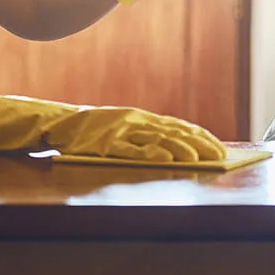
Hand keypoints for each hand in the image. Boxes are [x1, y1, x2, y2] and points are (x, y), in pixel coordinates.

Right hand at [0, 95, 225, 161]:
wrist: (55, 122)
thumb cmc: (90, 131)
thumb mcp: (118, 127)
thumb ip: (141, 134)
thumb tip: (174, 146)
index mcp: (138, 116)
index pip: (176, 125)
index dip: (198, 135)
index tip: (217, 146)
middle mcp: (134, 120)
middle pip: (173, 131)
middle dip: (198, 143)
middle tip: (220, 155)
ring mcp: (120, 130)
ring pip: (157, 138)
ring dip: (181, 148)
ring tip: (201, 158)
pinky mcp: (106, 142)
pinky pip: (132, 148)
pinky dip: (152, 152)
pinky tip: (167, 158)